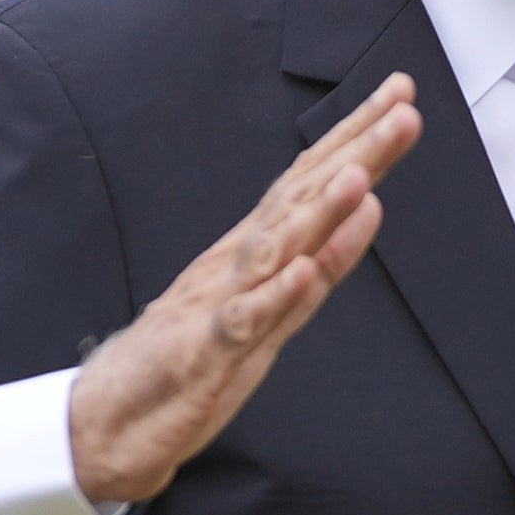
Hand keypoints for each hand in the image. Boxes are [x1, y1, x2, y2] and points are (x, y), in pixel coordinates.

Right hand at [72, 79, 415, 506]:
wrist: (111, 421)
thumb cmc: (190, 359)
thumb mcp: (272, 306)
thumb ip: (321, 259)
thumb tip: (371, 203)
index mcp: (255, 250)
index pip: (312, 181)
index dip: (358, 138)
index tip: (400, 93)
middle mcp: (239, 263)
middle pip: (303, 199)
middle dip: (356, 153)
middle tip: (403, 110)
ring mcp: (220, 303)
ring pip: (276, 249)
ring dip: (319, 212)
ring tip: (361, 174)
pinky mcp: (204, 353)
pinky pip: (242, 322)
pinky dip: (275, 297)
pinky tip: (302, 271)